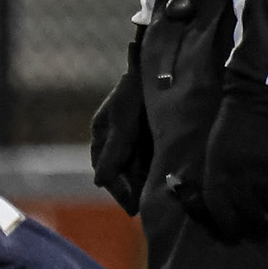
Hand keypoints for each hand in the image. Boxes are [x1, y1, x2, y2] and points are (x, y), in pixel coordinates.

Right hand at [90, 32, 150, 214]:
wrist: (169, 61)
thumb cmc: (140, 87)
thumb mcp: (125, 120)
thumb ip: (114, 150)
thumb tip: (98, 183)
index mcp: (102, 130)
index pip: (105, 169)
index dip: (118, 189)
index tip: (132, 207)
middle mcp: (114, 134)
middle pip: (120, 170)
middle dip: (132, 187)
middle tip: (146, 206)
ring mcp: (134, 133)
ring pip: (136, 166)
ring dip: (145, 179)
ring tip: (158, 194)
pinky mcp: (152, 132)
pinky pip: (150, 157)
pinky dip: (156, 168)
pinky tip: (167, 176)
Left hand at [172, 73, 267, 243]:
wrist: (260, 99)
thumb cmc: (230, 124)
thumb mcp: (213, 152)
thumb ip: (216, 177)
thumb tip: (218, 202)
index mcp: (217, 173)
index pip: (221, 211)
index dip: (227, 227)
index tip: (233, 235)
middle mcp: (240, 178)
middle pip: (249, 214)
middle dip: (252, 226)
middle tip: (256, 231)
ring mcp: (265, 173)